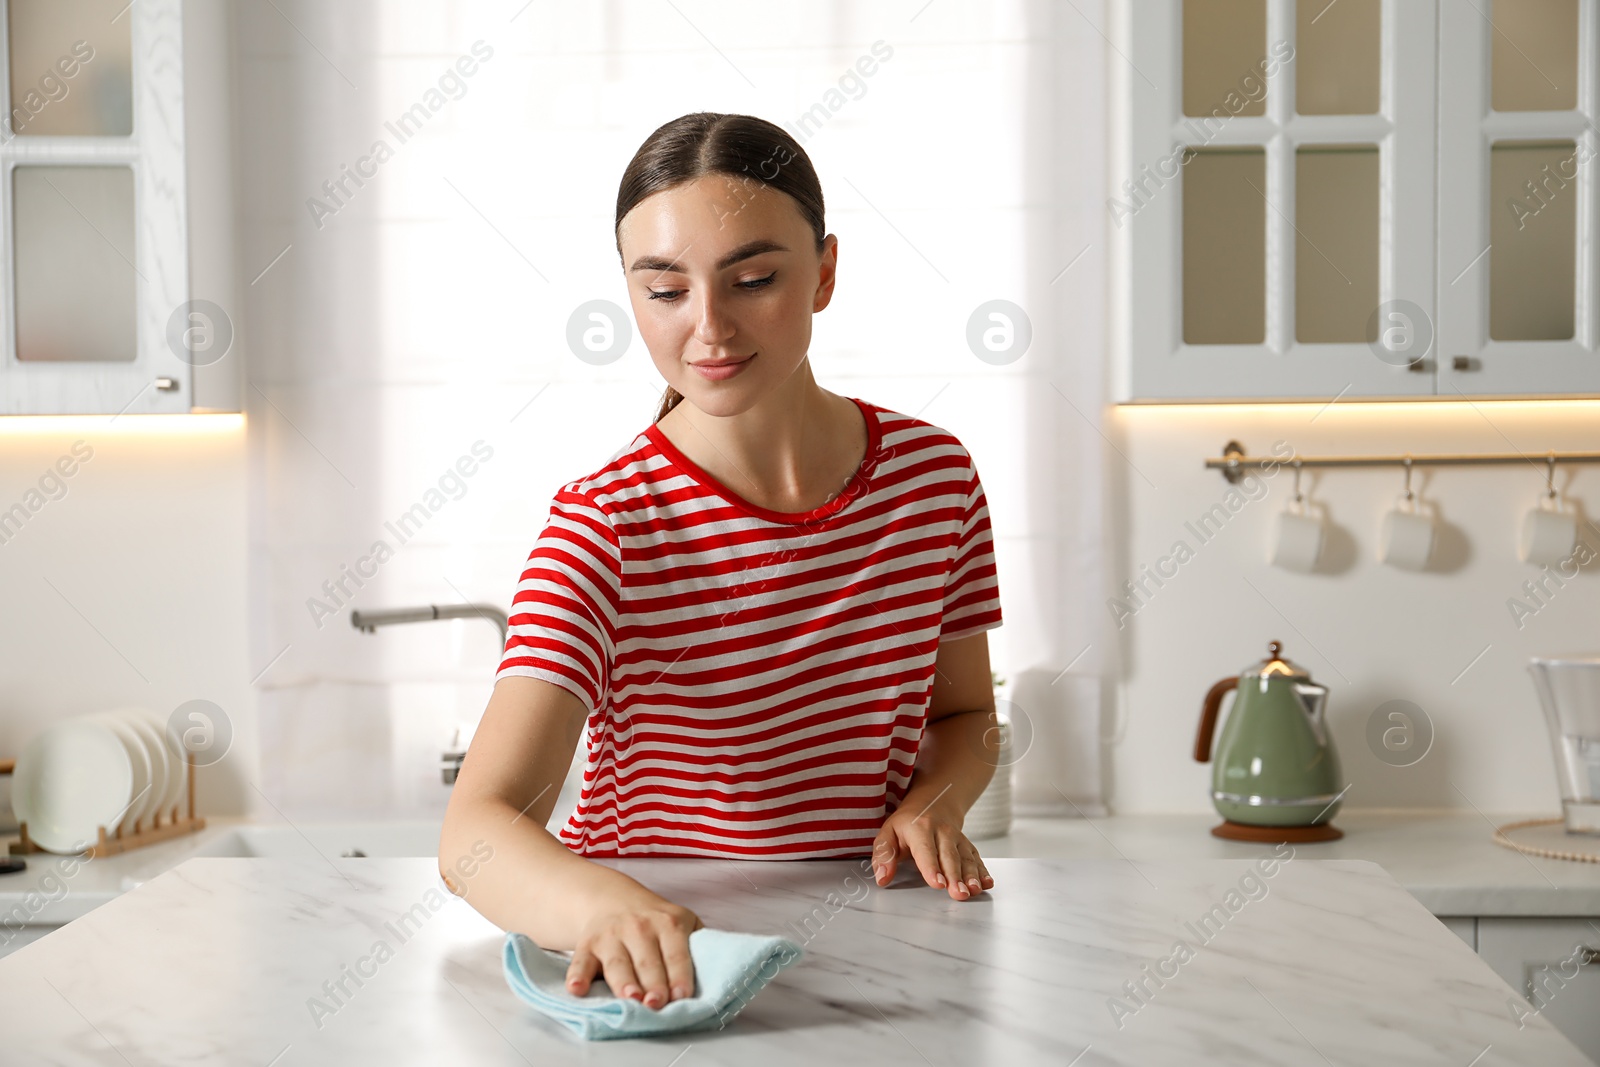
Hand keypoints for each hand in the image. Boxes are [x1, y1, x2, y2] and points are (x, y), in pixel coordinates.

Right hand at [564, 888, 702, 1009]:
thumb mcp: (681, 920)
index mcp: (668, 923)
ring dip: (623, 982)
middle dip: (653, 983)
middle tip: (657, 1003)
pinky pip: (581, 961)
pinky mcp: (587, 944)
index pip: (677, 952)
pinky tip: (577, 989)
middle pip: (647, 961)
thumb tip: (718, 972)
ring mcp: (612, 935)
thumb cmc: (655, 920)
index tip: (682, 995)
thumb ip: (697, 942)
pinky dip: (578, 975)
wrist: (612, 899)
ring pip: (617, 963)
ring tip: (630, 997)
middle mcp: (639, 927)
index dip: (679, 974)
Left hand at [871, 790, 993, 899]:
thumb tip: (882, 878)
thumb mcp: (888, 833)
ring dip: (971, 876)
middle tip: (958, 893)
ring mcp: (957, 839)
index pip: (926, 850)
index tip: (937, 884)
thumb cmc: (907, 823)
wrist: (933, 803)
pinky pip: (976, 858)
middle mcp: (942, 832)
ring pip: (966, 858)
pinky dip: (983, 871)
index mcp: (920, 829)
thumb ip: (883, 855)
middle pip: (950, 856)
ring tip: (974, 891)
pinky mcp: (967, 845)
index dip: (932, 868)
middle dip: (955, 876)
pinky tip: (986, 883)